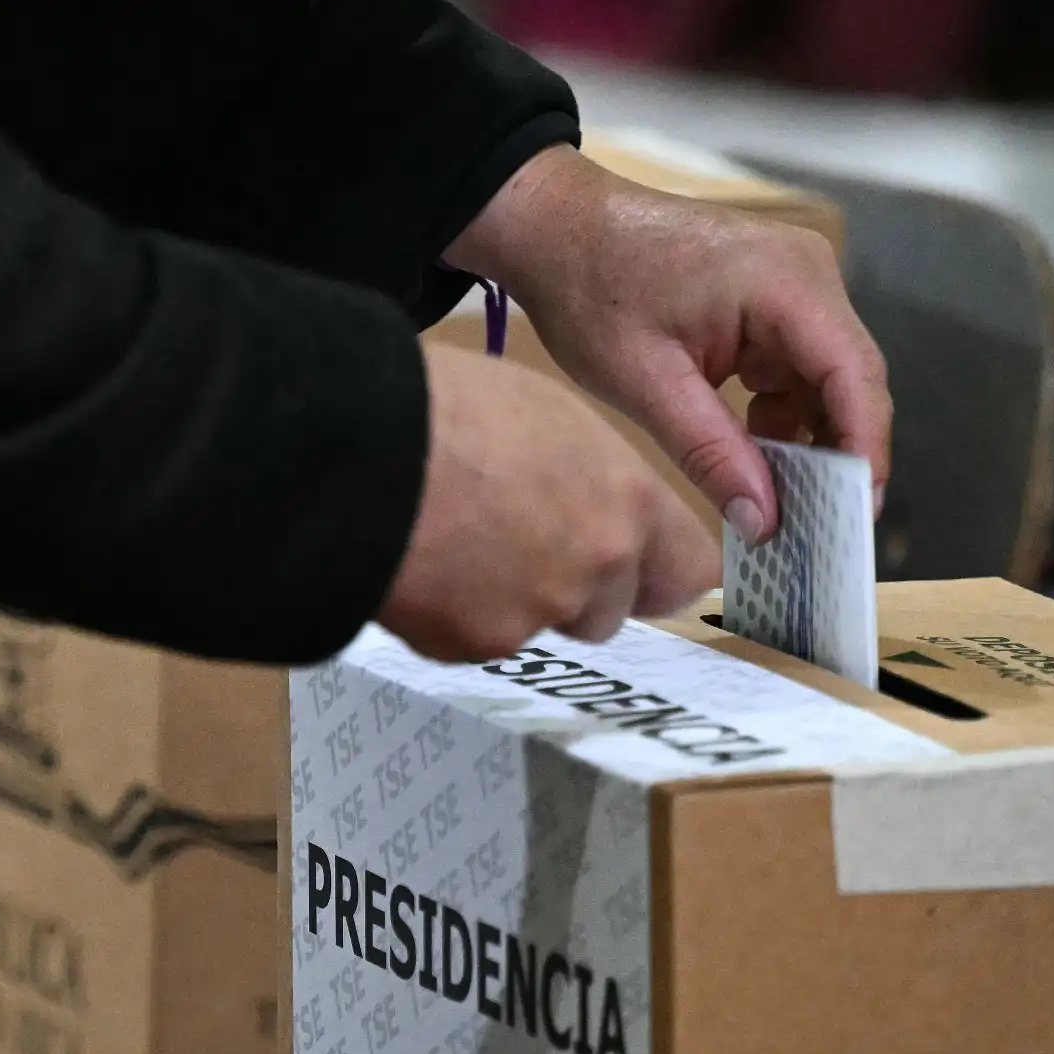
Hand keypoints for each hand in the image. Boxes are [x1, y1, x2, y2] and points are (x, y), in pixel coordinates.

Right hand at [378, 342, 719, 661]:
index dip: (659, 570)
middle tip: (521, 545)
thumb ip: (589, 476)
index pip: (689, 570)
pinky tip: (421, 565)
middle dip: (576, 591)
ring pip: (539, 626)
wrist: (364, 455)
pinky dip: (453, 615)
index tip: (639, 565)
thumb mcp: (547, 415)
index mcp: (624, 499)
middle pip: (610, 609)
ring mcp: (536, 614)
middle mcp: (594, 568)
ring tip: (457, 545)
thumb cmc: (448, 408)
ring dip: (512, 603)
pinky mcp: (474, 645)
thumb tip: (586, 498)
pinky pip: (475, 640)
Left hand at [445, 145, 891, 543]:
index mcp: (787, 282)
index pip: (855, 375)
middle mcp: (806, 275)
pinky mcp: (769, 302)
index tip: (856, 516)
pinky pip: (793, 369)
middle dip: (836, 455)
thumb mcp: (647, 383)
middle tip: (819, 529)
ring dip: (805, 441)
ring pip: (822, 380)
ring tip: (781, 508)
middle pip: (848, 379)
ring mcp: (791, 285)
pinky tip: (752, 463)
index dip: (864, 450)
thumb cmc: (591, 290)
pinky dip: (778, 418)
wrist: (556, 230)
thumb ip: (712, 453)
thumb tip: (765, 522)